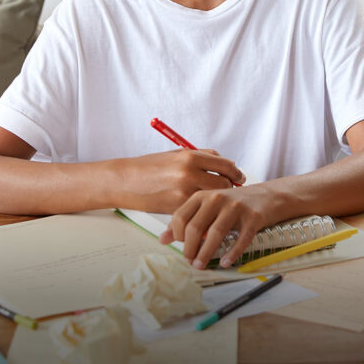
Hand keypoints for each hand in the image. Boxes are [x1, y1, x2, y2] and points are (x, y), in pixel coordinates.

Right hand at [116, 149, 245, 213]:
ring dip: (215, 200)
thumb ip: (202, 156)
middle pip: (224, 183)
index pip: (226, 165)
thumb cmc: (150, 166)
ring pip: (212, 198)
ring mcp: (183, 191)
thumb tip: (224, 163)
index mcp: (190, 156)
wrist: (124, 181)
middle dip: (227, 187)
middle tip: (226, 190)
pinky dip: (200, 209)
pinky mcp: (176, 207)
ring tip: (213, 200)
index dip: (235, 172)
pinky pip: (197, 209)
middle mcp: (189, 173)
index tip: (238, 177)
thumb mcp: (177, 154)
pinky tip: (198, 208)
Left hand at [159, 183, 281, 268]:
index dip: (177, 236)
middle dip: (189, 249)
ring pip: (215, 233)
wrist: (267, 196)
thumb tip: (162, 240)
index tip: (181, 247)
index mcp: (203, 195)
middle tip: (190, 261)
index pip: (180, 216)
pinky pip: (240, 239)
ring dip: (205, 254)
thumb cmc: (234, 204)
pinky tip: (225, 262)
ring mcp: (236, 207)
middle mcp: (217, 198)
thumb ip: (186, 220)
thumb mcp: (208, 207)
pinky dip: (231, 254)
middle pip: (195, 227)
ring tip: (200, 265)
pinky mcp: (253, 217)